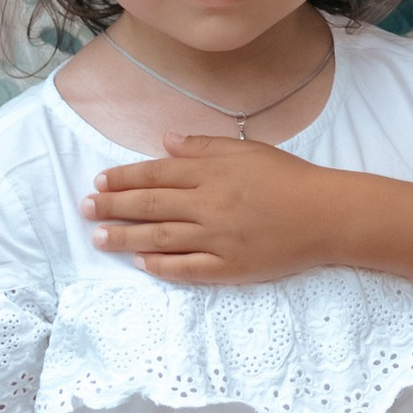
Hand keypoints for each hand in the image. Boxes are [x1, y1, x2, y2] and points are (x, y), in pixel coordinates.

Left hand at [87, 136, 337, 285]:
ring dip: (125, 238)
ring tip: (98, 238)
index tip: (99, 182)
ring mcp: (217, 240)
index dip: (124, 178)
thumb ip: (203, 147)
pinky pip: (187, 269)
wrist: (327, 215)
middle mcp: (208, 205)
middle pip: (150, 205)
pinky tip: (141, 263)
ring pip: (160, 239)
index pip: (156, 174)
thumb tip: (165, 143)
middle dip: (112, 207)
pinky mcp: (230, 268)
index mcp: (212, 173)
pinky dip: (161, 266)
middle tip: (85, 210)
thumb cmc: (289, 178)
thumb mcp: (247, 150)